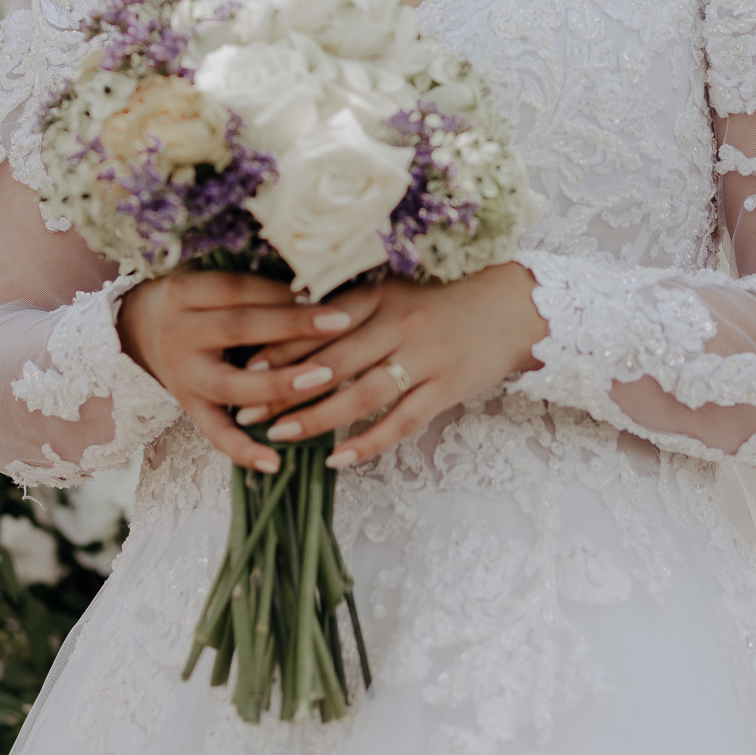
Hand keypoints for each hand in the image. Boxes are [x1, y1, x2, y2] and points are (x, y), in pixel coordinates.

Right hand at [117, 268, 382, 470]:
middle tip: (340, 322)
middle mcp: (179, 334)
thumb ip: (251, 283)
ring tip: (323, 379)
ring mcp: (183, 376)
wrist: (138, 330)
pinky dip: (244, 450)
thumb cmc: (191, 299)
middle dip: (293, 326)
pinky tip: (277, 461)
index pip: (238, 289)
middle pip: (238, 329)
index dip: (282, 290)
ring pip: (231, 385)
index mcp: (185, 292)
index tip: (325, 289)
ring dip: (279, 384)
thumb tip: (315, 281)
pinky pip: (215, 433)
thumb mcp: (207, 278)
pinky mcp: (188, 407)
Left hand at [236, 263, 545, 470]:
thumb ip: (352, 310)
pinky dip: (369, 442)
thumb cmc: (441, 304)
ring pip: (363, 393)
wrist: (510, 309)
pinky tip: (339, 459)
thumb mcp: (396, 294)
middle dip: (286, 387)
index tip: (245, 363)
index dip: (283, 345)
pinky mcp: (446, 389)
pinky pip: (402, 421)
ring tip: (281, 436)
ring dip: (319, 417)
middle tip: (246, 409)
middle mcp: (399, 325)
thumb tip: (291, 328)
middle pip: (335, 359)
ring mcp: (425, 359)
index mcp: (382, 297)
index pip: (323, 323)